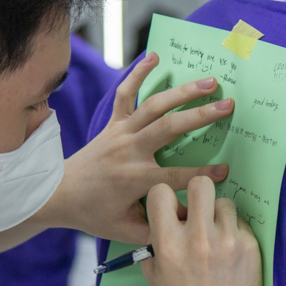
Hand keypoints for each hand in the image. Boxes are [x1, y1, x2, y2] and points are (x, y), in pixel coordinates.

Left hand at [41, 52, 233, 244]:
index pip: (176, 176)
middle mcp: (129, 151)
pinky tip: (154, 56)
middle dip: (201, 116)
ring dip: (182, 92)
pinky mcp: (112, 123)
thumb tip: (189, 221)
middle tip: (228, 105)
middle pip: (169, 128)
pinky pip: (125, 94)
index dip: (202, 175)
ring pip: (154, 106)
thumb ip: (158, 228)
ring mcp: (120, 133)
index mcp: (134, 179)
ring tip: (209, 82)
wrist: (57, 194)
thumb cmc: (93, 214)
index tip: (225, 171)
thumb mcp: (125, 230)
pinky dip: (137, 73)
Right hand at [142, 177, 262, 285]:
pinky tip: (230, 253)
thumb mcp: (154, 273)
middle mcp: (197, 239)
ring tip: (216, 237)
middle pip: (200, 184)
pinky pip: (240, 222)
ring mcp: (227, 241)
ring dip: (218, 215)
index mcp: (168, 244)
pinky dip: (234, 232)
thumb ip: (155, 239)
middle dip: (198, 193)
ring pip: (224, 203)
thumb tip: (168, 212)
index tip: (172, 209)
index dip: (166, 198)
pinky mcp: (249, 247)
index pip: (161, 192)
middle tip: (199, 210)